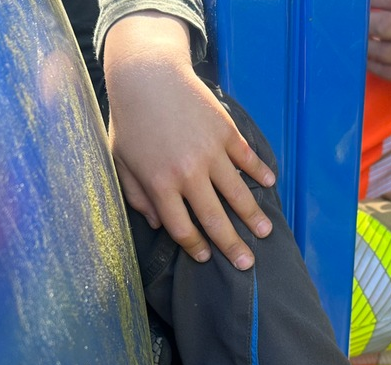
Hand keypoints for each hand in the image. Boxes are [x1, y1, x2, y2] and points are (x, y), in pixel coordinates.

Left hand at [103, 12, 275, 269]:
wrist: (148, 75)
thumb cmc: (130, 119)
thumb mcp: (122, 160)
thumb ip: (137, 195)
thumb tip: (157, 223)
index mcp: (160, 184)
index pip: (181, 227)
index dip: (195, 246)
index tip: (206, 257)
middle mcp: (188, 173)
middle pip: (214, 218)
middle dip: (232, 245)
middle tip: (247, 264)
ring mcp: (210, 152)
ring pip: (237, 193)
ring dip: (253, 216)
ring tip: (265, 233)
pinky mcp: (225, 132)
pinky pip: (246, 159)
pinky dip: (259, 173)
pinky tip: (268, 185)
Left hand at [367, 0, 390, 97]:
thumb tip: (385, 1)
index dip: (376, 2)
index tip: (362, 4)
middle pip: (388, 27)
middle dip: (367, 24)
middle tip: (355, 24)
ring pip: (387, 53)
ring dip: (367, 47)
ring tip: (359, 42)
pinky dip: (377, 66)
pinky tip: (370, 60)